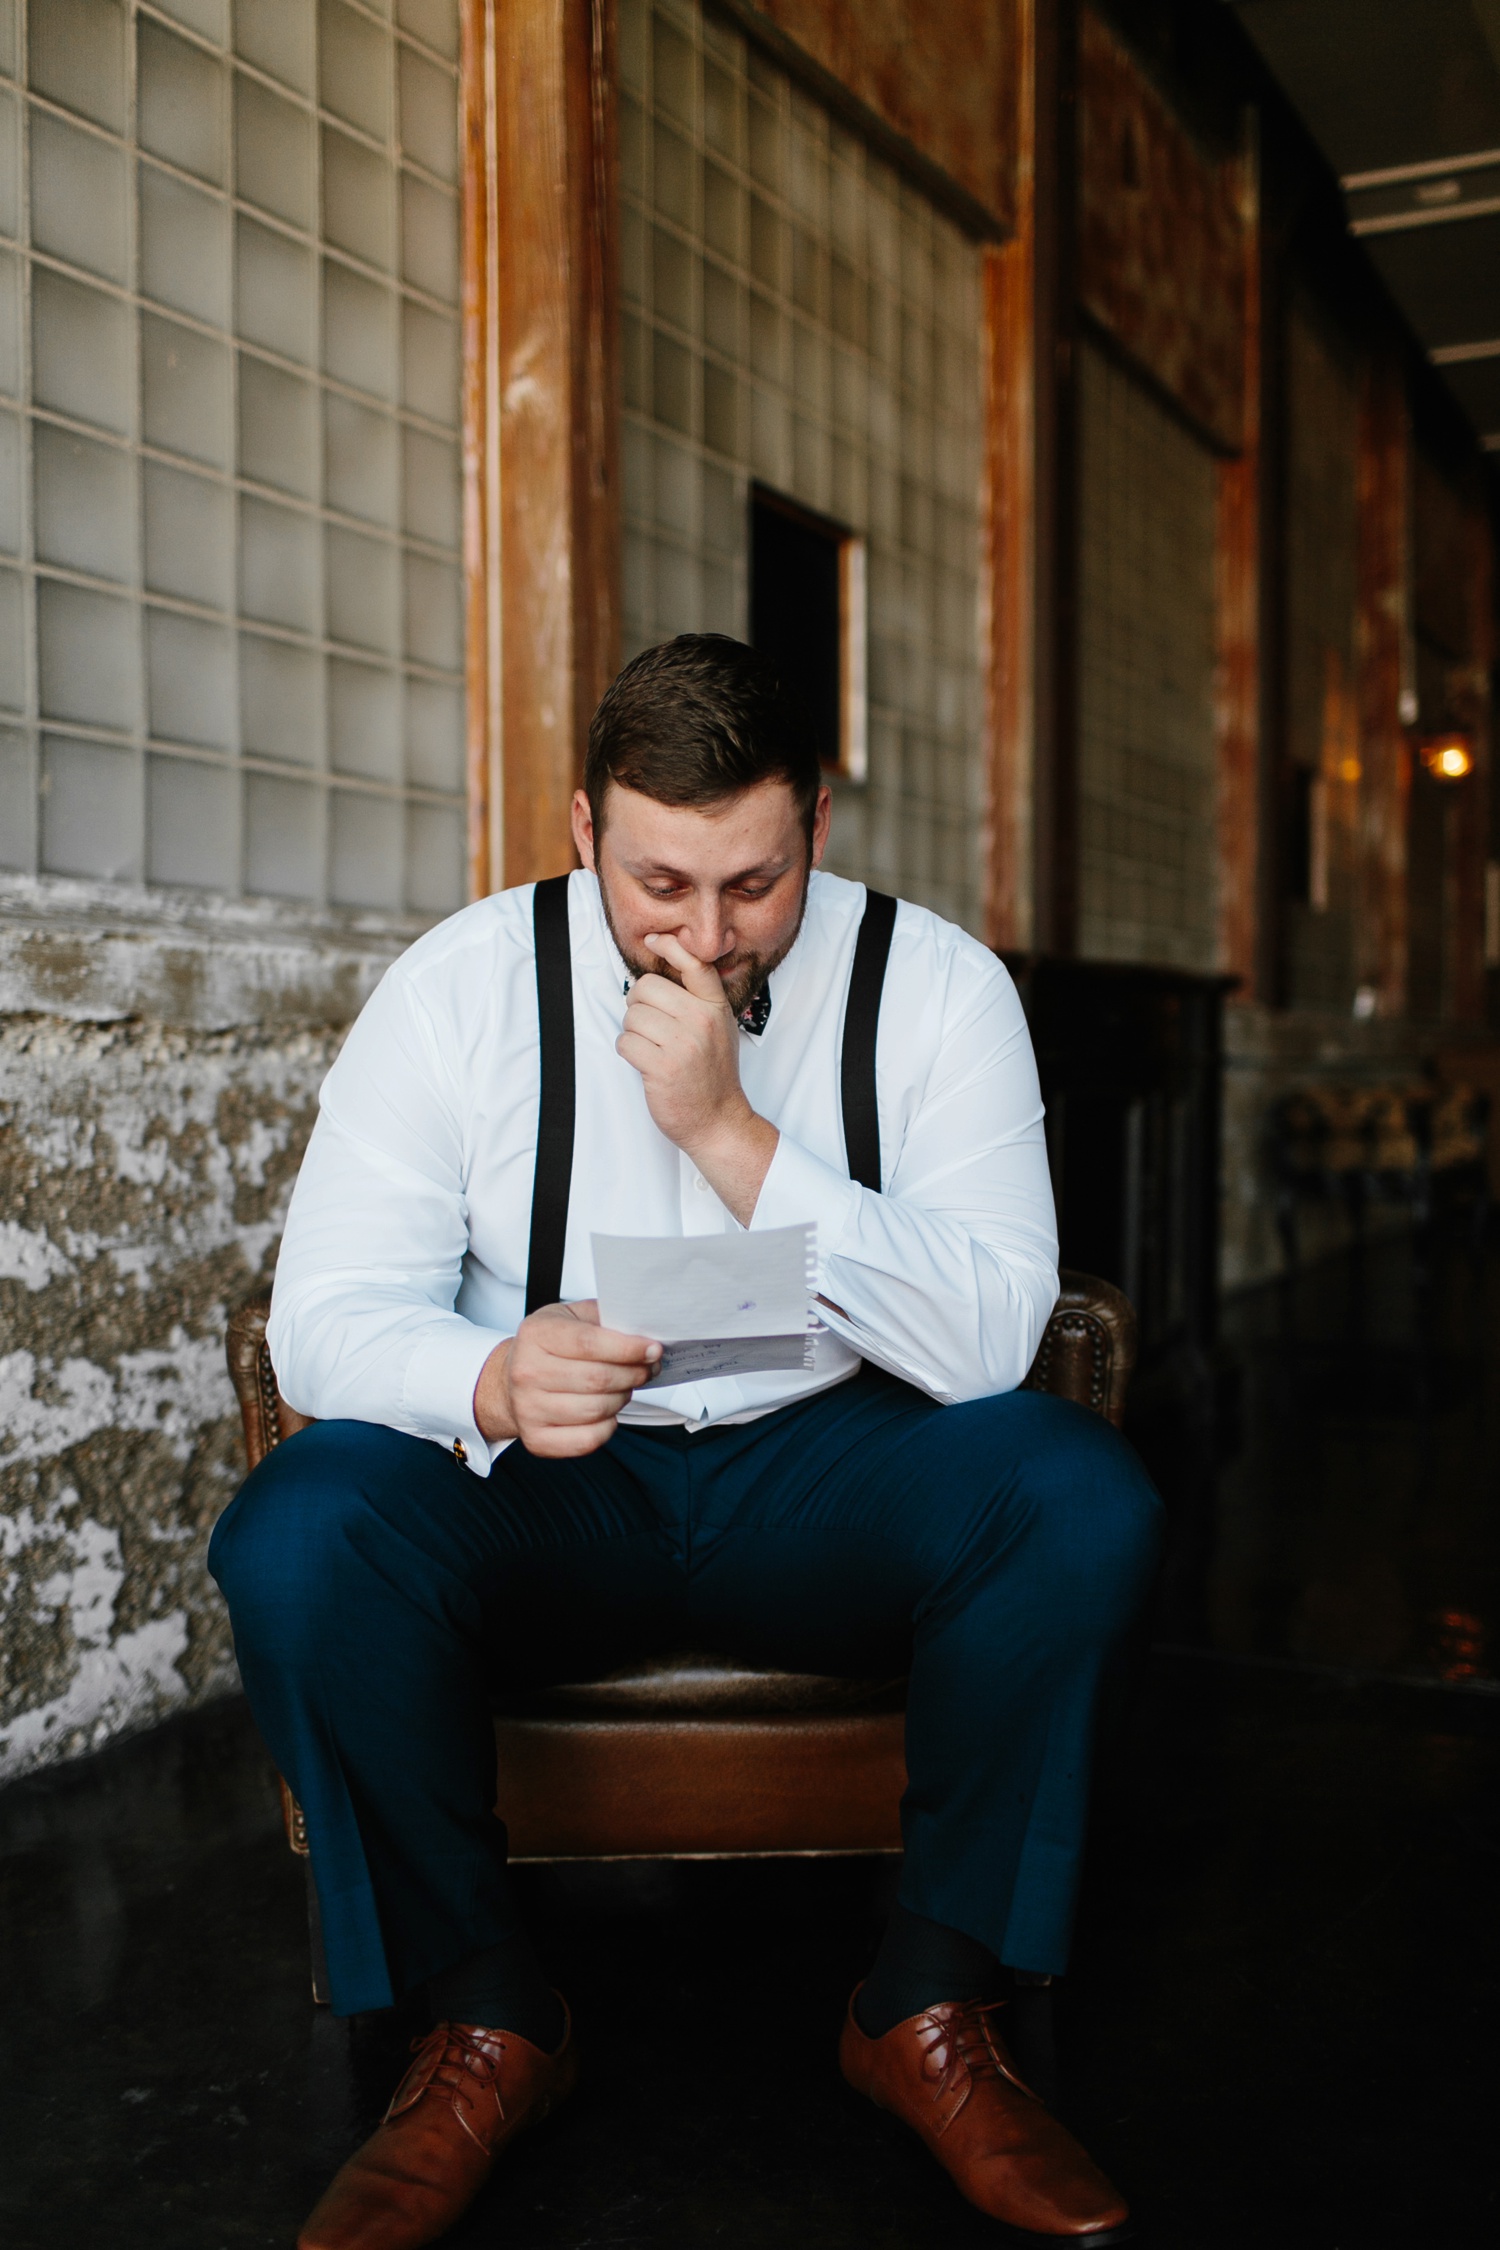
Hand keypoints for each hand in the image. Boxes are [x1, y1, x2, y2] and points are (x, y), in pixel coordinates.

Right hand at [473, 1300, 659, 1457]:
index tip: (653, 1350)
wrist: (509, 1381)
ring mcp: (528, 1409)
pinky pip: (588, 1440)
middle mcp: (526, 1372)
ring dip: (622, 1398)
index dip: (629, 1348)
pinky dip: (608, 1427)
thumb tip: (644, 1332)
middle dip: (634, 1374)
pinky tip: (607, 1412)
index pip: (590, 1343)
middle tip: (647, 1369)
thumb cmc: (546, 1347)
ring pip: (597, 1410)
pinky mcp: (536, 1439)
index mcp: (536, 1334)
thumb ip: (604, 1318)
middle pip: (598, 1379)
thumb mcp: (569, 1317)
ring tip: (624, 1387)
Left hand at [617, 930, 749, 1149]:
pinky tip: (645, 1063)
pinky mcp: (662, 1067)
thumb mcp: (719, 1029)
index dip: (670, 947)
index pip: (694, 964)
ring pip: (632, 1016)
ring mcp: (683, 1044)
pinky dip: (628, 1052)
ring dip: (632, 1032)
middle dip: (638, 1006)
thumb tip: (663, 968)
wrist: (718, 1120)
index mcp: (716, 1008)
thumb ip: (699, 1001)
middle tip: (649, 1025)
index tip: (653, 941)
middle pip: (646, 987)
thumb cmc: (712, 1075)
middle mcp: (702, 1021)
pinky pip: (625, 1042)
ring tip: (651, 1048)